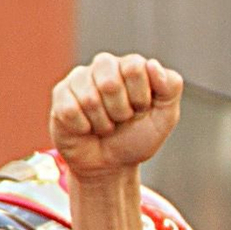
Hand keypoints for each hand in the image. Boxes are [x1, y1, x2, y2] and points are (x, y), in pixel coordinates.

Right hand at [49, 52, 183, 180]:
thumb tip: (152, 64)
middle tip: (122, 119)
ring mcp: (79, 78)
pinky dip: (84, 127)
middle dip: (120, 111)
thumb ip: (170, 87)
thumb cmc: (137, 137)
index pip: (134, 67)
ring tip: (106, 125)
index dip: (140, 96)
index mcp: (132, 65)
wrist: (111, 165)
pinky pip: (70, 110)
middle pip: (109, 82)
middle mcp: (105, 66)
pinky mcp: (60, 95)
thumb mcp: (165, 117)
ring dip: (103, 122)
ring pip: (89, 98)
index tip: (142, 109)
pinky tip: (87, 127)